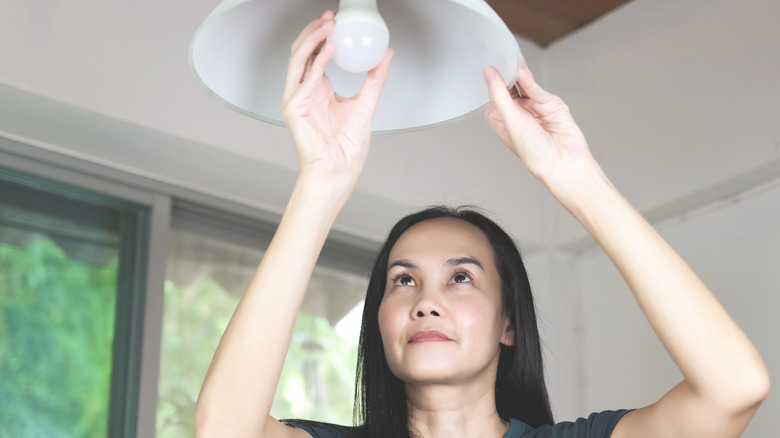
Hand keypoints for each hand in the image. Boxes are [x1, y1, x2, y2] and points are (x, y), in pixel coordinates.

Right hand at [281, 10, 392, 183]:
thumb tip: (386, 54)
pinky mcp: (293, 109)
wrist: (339, 172)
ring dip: (313, 39)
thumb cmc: (346, 148)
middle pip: (303, 52)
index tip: (338, 20)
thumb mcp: (366, 104)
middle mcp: (304, 92)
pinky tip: (329, 50)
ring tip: (328, 26)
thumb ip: (375, 78)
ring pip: (298, 60)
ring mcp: (296, 99)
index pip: (315, 54)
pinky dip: (317, 63)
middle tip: (330, 16)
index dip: (323, 34)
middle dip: (314, 30)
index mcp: (318, 89)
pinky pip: (304, 81)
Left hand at [482, 59, 593, 186]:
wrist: (564, 161)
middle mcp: (515, 113)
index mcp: (500, 121)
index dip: (485, 82)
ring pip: (520, 83)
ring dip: (514, 70)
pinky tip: (519, 68)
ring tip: (506, 55)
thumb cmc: (535, 152)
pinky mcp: (548, 102)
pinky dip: (527, 77)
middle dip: (500, 72)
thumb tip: (489, 74)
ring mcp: (532, 107)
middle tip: (493, 53)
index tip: (480, 64)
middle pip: (505, 87)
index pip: (489, 96)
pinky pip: (534, 86)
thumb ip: (499, 95)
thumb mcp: (511, 121)